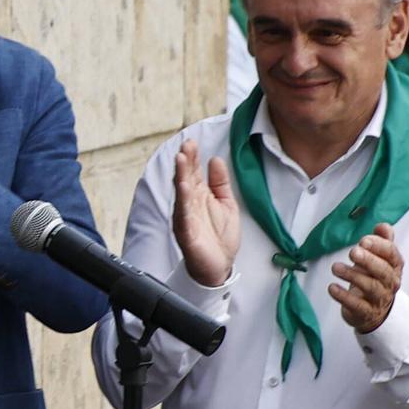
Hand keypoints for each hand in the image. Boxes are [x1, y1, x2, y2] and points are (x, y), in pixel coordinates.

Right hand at [172, 144, 239, 287]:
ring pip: (181, 194)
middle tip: (186, 145)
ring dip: (181, 176)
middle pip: (185, 179)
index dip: (193, 157)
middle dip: (185, 162)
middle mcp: (190, 205)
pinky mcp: (187, 233)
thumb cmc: (220, 237)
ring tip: (181, 159)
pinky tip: (183, 188)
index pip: (194, 172)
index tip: (192, 142)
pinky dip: (183, 201)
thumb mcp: (227, 204)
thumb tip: (215, 159)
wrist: (219, 267)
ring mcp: (186, 218)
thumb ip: (220, 183)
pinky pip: (183, 215)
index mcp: (199, 196)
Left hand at [329, 224, 402, 332]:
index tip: (363, 240)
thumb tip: (383, 226)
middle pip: (383, 271)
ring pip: (370, 287)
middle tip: (353, 252)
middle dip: (368, 260)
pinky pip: (356, 305)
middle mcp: (390, 283)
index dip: (378, 246)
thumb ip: (382, 241)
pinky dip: (343, 296)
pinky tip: (332, 287)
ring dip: (352, 275)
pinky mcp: (366, 312)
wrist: (374, 312)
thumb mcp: (379, 259)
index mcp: (394, 266)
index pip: (391, 254)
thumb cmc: (374, 279)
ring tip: (336, 267)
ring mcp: (379, 299)